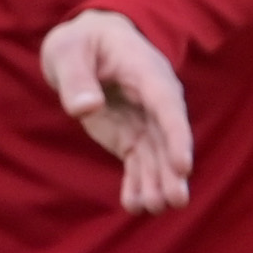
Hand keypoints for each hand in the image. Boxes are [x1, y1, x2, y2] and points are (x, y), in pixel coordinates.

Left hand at [40, 8, 193, 212]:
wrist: (88, 45)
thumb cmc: (81, 42)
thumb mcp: (69, 51)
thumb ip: (76, 78)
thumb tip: (86, 108)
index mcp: (146, 72)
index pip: (167, 106)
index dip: (177, 136)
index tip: (182, 166)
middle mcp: (154, 100)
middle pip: (168, 138)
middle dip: (172, 171)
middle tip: (175, 201)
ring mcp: (145, 120)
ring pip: (157, 156)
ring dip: (157, 183)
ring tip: (153, 209)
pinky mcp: (132, 136)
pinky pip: (139, 163)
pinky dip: (137, 183)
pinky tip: (134, 205)